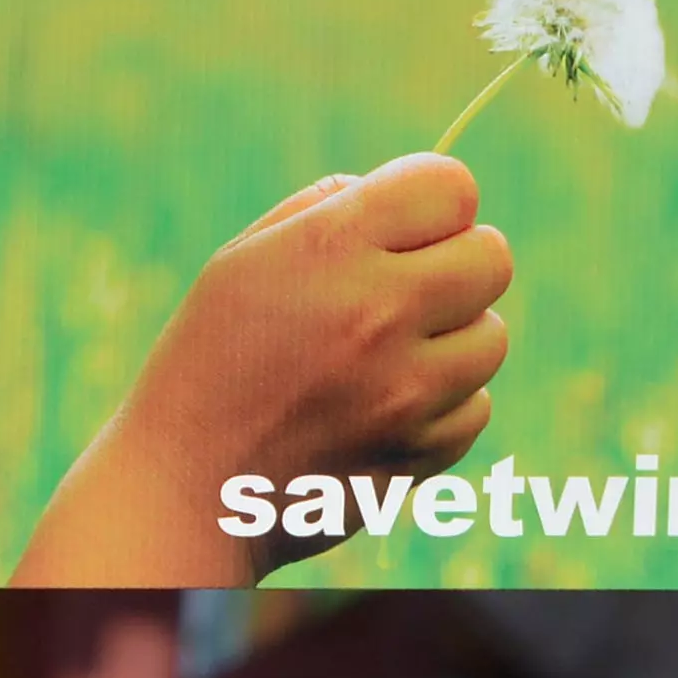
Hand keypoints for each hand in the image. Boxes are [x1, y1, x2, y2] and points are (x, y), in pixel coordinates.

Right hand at [16, 153, 512, 585]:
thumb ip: (330, 208)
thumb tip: (414, 198)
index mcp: (331, 247)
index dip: (437, 201)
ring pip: (493, 337)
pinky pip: (476, 408)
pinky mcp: (420, 452)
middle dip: (459, 264)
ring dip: (455, 340)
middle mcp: (377, 312)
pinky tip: (384, 410)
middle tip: (409, 290)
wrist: (184, 491)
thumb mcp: (246, 259)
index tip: (411, 226)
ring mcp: (405, 390)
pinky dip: (444, 407)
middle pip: (494, 257)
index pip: (453, 187)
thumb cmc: (211, 359)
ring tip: (390, 356)